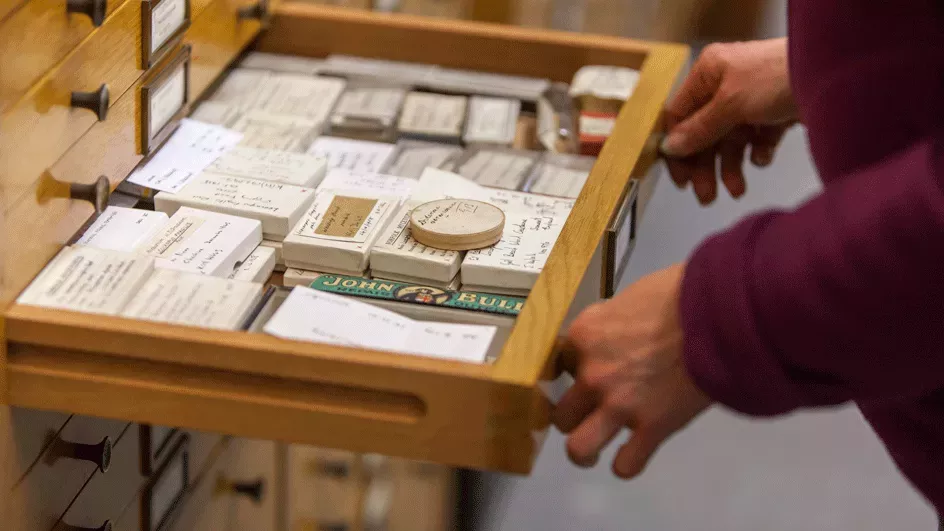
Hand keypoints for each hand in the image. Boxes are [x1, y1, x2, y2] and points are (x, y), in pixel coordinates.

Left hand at [553, 264, 711, 477]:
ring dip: (584, 451)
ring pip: (579, 448)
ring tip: (593, 450)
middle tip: (590, 412)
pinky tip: (632, 455)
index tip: (585, 374)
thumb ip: (608, 325)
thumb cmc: (678, 295)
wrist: (720, 314)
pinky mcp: (653, 428)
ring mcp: (620, 405)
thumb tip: (610, 337)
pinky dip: (627, 464)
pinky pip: (626, 465)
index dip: (574, 371)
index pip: (558, 366)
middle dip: (573, 415)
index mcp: (584, 337)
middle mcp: (593, 375)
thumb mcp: (627, 299)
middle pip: (561, 412)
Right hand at [662, 38, 796, 204]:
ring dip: (731, 166)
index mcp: (708, 73)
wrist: (835, 75)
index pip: (679, 116)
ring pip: (730, 140)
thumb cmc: (776, 79)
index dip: (678, 149)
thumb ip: (699, 129)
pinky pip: (757, 139)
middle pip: (704, 133)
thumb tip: (668, 148)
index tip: (681, 180)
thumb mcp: (730, 104)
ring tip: (738, 190)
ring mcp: (751, 99)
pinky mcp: (775, 113)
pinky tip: (764, 156)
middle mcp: (725, 85)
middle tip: (707, 196)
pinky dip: (758, 152)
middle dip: (706, 165)